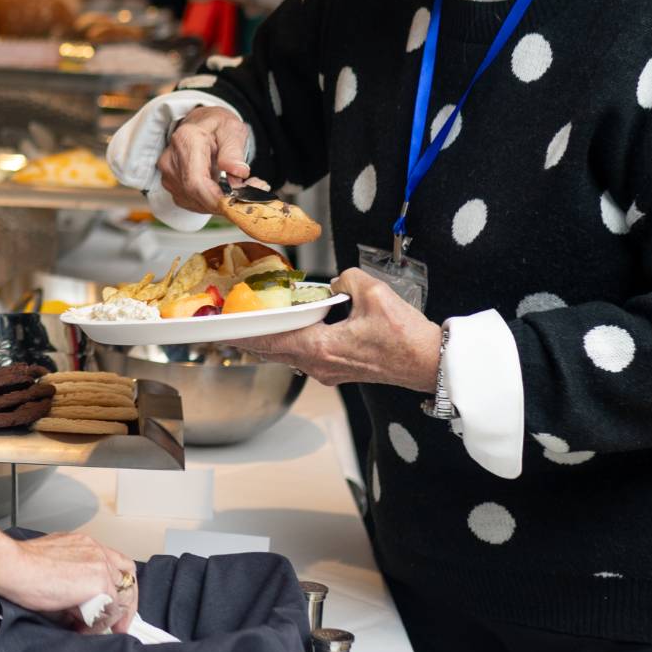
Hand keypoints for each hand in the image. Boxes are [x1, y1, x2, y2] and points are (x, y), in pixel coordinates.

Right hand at [0, 533, 138, 633]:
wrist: (15, 567)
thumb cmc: (22, 566)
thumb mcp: (53, 564)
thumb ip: (72, 578)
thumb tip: (78, 607)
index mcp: (85, 544)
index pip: (115, 564)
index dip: (117, 587)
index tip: (112, 603)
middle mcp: (97, 551)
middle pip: (127, 578)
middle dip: (124, 604)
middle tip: (117, 623)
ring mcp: (101, 566)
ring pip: (121, 597)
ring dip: (109, 616)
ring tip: (92, 628)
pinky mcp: (100, 584)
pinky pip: (111, 610)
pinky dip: (100, 624)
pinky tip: (84, 628)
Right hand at [155, 106, 250, 213]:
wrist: (201, 125)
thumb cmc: (217, 126)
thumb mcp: (232, 129)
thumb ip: (234, 151)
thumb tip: (238, 171)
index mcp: (186, 140)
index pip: (196, 182)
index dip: (217, 198)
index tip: (240, 200)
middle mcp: (171, 160)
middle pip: (196, 195)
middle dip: (225, 200)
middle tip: (252, 189)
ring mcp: (169, 175)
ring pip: (196, 203)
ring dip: (220, 202)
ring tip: (240, 185)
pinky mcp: (173, 187)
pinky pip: (194, 204)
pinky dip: (212, 202)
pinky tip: (223, 189)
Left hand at [226, 268, 441, 389]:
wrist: (428, 363)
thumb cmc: (404, 336)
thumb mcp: (373, 293)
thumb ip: (346, 279)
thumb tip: (337, 282)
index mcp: (321, 348)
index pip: (272, 340)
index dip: (244, 334)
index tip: (223, 331)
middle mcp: (320, 365)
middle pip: (275, 351)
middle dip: (252, 338)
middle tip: (229, 327)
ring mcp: (330, 371)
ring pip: (290, 355)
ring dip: (273, 341)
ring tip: (256, 327)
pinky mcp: (341, 371)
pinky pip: (307, 357)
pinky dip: (293, 344)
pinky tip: (291, 332)